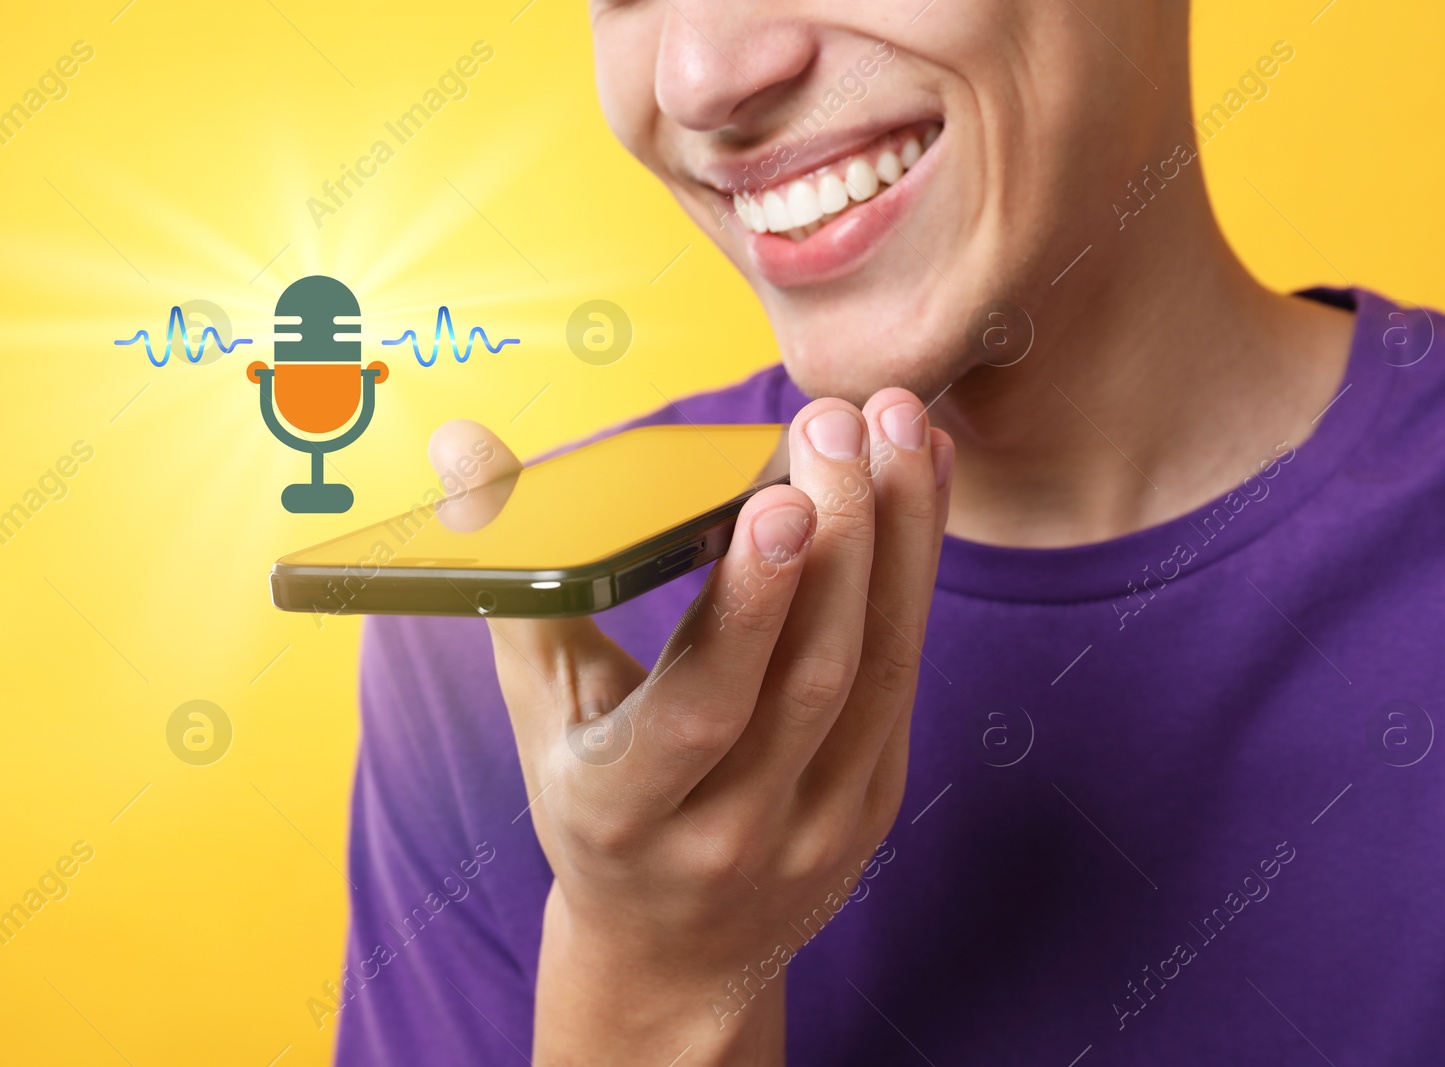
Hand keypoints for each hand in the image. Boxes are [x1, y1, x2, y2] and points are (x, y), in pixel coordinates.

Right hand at [428, 389, 953, 1065]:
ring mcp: (819, 824)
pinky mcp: (875, 804)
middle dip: (839, 536)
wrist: (674, 952)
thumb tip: (466, 451)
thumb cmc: (593, 809)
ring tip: (902, 425)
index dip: (748, 606)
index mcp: (625, 809)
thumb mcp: (542, 714)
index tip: (782, 499)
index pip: (702, 708)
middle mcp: (732, 829)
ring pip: (880, 669)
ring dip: (901, 539)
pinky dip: (918, 572)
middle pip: (809, 676)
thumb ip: (519, 580)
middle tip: (842, 422)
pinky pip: (907, 676)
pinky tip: (921, 483)